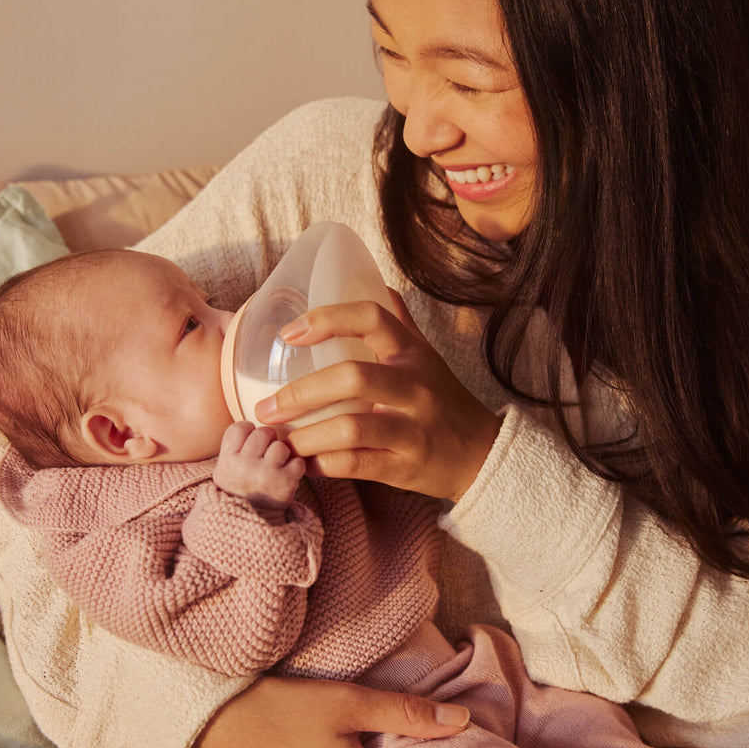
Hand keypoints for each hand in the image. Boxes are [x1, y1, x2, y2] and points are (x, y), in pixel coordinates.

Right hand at [213, 421, 304, 512]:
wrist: (251, 523)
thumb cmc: (240, 489)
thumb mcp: (226, 468)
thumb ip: (237, 444)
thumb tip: (264, 414)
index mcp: (227, 459)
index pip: (241, 427)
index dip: (249, 432)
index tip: (251, 444)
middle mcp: (244, 465)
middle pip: (263, 432)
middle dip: (267, 441)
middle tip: (266, 456)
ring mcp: (266, 474)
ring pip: (281, 446)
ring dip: (282, 455)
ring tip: (275, 468)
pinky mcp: (286, 483)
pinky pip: (298, 461)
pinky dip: (295, 469)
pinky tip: (286, 477)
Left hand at [254, 292, 500, 500]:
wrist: (482, 454)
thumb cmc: (444, 400)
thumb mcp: (427, 356)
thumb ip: (399, 322)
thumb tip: (373, 281)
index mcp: (413, 352)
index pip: (371, 318)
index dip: (327, 318)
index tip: (290, 333)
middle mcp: (415, 386)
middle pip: (351, 378)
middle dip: (299, 394)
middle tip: (266, 407)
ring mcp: (413, 428)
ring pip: (349, 428)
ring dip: (305, 437)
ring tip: (280, 440)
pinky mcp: (407, 466)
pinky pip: (356, 465)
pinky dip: (323, 465)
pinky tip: (306, 463)